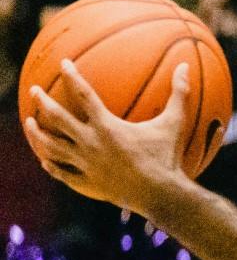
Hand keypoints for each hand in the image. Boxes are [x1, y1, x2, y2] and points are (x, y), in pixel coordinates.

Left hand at [24, 60, 190, 212]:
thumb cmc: (168, 157)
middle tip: (34, 91)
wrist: (162, 195)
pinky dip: (51, 165)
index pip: (84, 94)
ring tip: (29, 123)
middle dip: (42, 101)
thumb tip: (185, 67)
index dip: (73, 76)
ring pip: (52, 146)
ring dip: (37, 134)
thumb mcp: (175, 123)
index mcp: (107, 126)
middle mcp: (90, 143)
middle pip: (57, 118)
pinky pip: (62, 173)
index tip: (64, 63)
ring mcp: (85, 165)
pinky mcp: (87, 184)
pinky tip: (44, 161)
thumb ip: (179, 94)